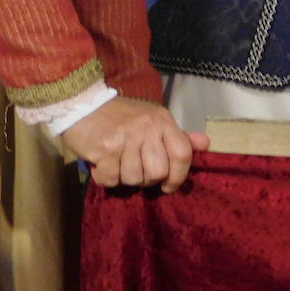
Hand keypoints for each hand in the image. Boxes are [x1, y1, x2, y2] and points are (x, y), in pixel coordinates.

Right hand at [60, 96, 208, 193]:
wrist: (84, 104)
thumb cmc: (121, 116)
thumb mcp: (153, 119)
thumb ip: (179, 135)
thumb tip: (205, 144)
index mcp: (163, 120)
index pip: (183, 154)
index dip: (179, 176)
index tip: (169, 186)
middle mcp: (147, 128)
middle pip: (158, 173)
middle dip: (147, 180)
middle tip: (136, 170)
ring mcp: (126, 138)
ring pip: (134, 179)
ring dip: (124, 178)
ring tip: (117, 163)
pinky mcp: (105, 148)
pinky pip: (111, 179)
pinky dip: (106, 177)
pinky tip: (102, 164)